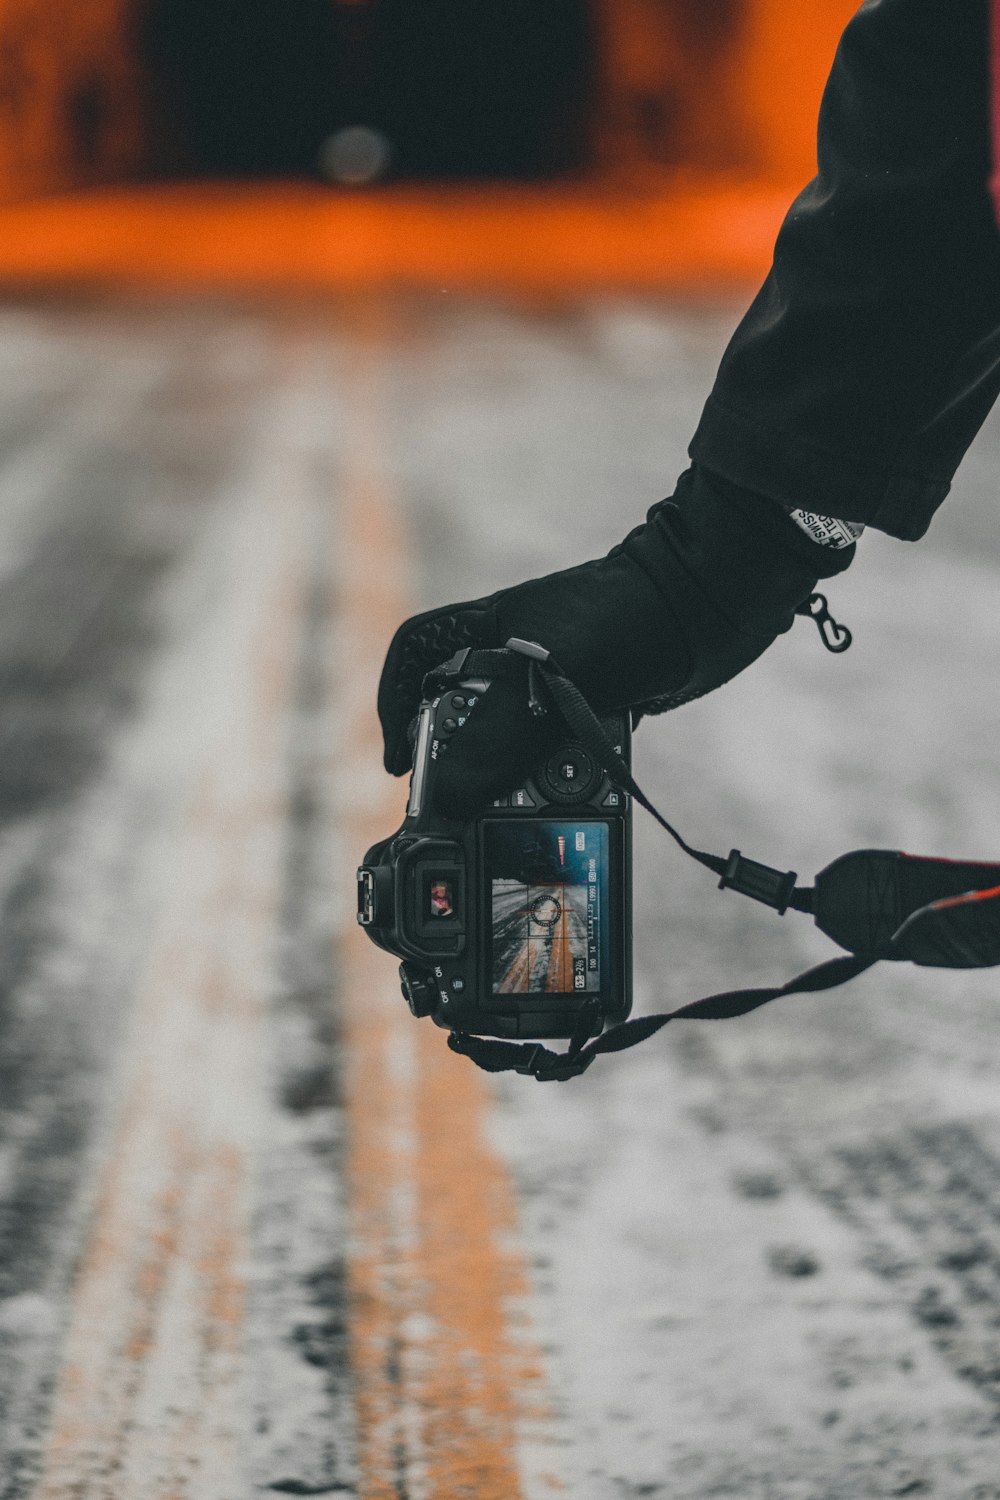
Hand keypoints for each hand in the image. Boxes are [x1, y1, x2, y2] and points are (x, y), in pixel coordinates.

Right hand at [378, 467, 853, 817]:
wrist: (713, 604)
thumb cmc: (629, 615)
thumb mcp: (551, 676)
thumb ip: (497, 736)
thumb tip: (447, 799)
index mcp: (489, 627)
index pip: (416, 653)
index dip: (396, 703)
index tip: (400, 762)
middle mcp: (516, 652)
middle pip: (461, 711)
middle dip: (458, 760)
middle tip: (460, 803)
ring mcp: (557, 679)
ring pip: (513, 740)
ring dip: (514, 778)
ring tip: (515, 811)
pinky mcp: (597, 703)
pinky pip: (563, 752)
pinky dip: (563, 779)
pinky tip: (572, 801)